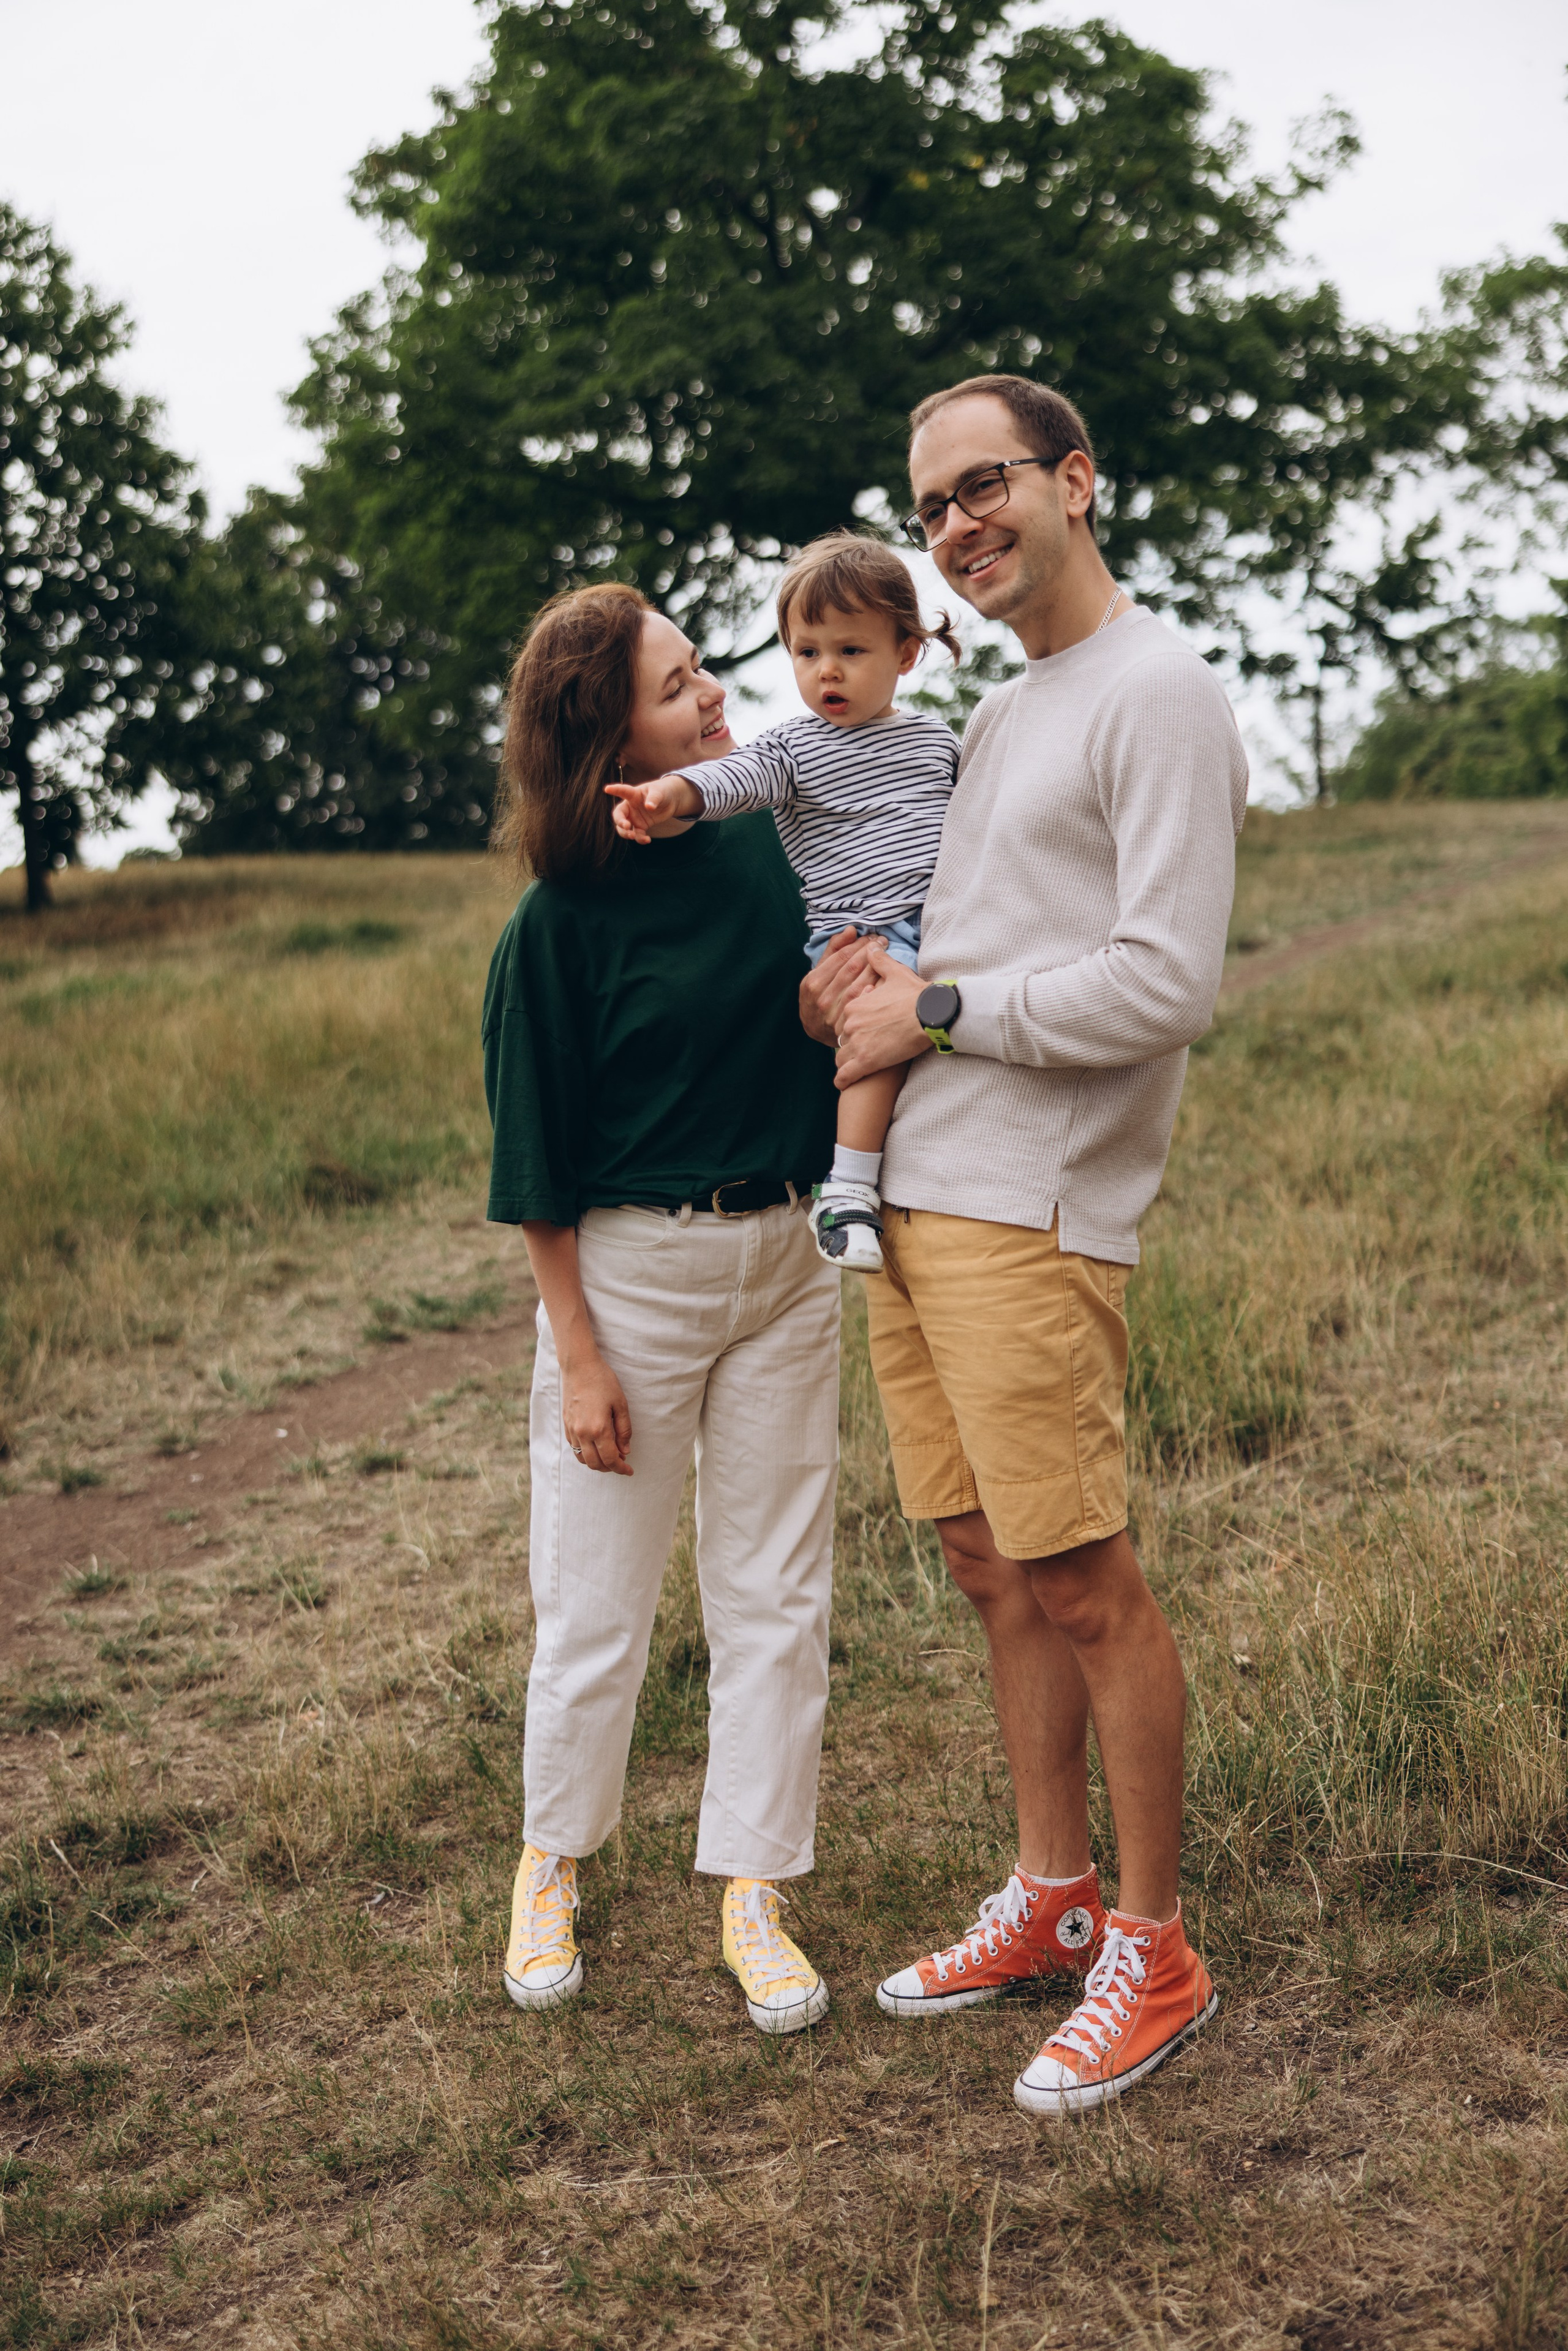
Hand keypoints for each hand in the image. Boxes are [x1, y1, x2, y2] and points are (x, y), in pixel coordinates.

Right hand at [561, 1350, 632, 1474]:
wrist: (579, 1366)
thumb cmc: (603, 1381)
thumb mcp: (621, 1404)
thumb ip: (624, 1430)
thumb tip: (625, 1451)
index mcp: (598, 1429)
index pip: (610, 1459)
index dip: (621, 1468)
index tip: (629, 1471)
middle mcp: (582, 1433)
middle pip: (595, 1464)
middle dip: (609, 1468)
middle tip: (621, 1464)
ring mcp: (572, 1429)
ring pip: (582, 1458)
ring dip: (596, 1463)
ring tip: (609, 1457)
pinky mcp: (566, 1424)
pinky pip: (574, 1447)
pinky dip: (586, 1453)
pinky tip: (595, 1446)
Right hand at [605, 773, 701, 842]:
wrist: (670, 801)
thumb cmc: (662, 792)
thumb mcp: (659, 792)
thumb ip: (654, 799)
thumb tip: (649, 807)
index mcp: (633, 794)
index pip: (623, 791)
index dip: (615, 790)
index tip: (607, 789)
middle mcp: (631, 807)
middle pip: (619, 815)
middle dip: (620, 821)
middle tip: (627, 826)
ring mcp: (634, 817)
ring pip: (624, 828)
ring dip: (626, 833)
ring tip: (633, 836)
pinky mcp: (641, 826)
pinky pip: (637, 834)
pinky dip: (640, 839)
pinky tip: (647, 840)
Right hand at [798, 927, 875, 1047]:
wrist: (814, 1028)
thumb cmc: (818, 993)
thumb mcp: (818, 971)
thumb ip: (833, 950)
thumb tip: (851, 930)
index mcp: (813, 981)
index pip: (842, 956)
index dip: (859, 944)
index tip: (872, 937)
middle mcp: (822, 997)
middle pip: (852, 968)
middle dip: (870, 951)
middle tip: (882, 942)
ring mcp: (835, 1013)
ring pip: (861, 983)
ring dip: (876, 966)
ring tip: (885, 955)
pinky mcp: (847, 1024)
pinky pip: (866, 1001)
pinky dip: (877, 988)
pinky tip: (886, 978)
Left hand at [835, 944, 932, 1087]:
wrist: (932, 1013)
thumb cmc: (916, 994)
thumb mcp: (896, 972)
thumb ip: (880, 961)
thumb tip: (872, 946)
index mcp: (854, 1005)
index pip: (843, 1020)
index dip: (852, 1027)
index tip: (861, 1033)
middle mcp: (851, 1024)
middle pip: (841, 1039)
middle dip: (848, 1046)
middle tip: (860, 1052)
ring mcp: (857, 1043)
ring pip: (841, 1058)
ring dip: (846, 1064)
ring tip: (854, 1068)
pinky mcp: (866, 1062)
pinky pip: (845, 1076)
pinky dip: (844, 1081)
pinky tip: (845, 1084)